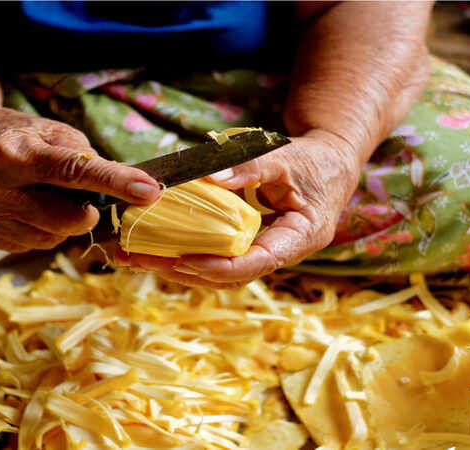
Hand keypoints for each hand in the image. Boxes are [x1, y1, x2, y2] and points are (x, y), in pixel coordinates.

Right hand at [0, 107, 159, 252]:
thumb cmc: (19, 135)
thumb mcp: (53, 131)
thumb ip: (87, 158)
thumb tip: (127, 186)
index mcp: (15, 152)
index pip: (73, 172)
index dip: (114, 183)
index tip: (148, 191)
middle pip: (65, 219)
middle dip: (87, 212)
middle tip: (84, 197)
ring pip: (50, 238)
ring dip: (62, 223)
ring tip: (45, 197)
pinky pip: (30, 245)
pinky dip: (41, 230)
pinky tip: (27, 208)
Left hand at [116, 130, 360, 288]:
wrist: (332, 163)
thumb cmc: (315, 161)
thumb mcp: (285, 158)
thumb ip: (251, 168)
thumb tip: (210, 178)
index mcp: (299, 237)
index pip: (256, 264)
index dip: (218, 266)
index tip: (183, 261)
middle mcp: (281, 252)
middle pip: (229, 275)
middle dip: (185, 271)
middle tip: (142, 260)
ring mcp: (264, 251)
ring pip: (220, 272)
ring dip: (180, 268)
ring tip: (137, 258)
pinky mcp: (250, 244)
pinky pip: (219, 256)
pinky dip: (189, 253)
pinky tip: (158, 248)